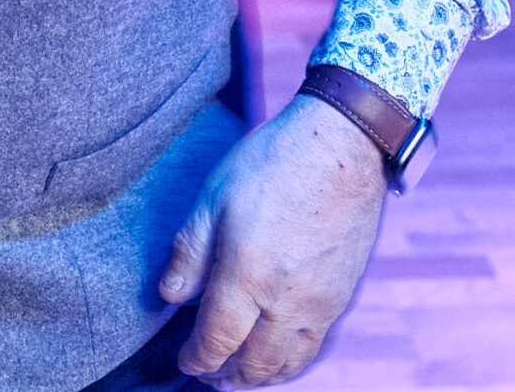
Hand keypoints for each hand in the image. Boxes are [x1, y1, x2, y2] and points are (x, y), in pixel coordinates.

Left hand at [161, 94, 388, 387]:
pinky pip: (316, 346)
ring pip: (290, 363)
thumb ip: (191, 252)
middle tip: (208, 373)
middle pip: (255, 364)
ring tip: (241, 373)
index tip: (186, 362)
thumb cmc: (273, 163)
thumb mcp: (214, 197)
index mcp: (249, 277)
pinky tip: (280, 351)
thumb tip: (170, 296)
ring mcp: (321, 302)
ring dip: (262, 375)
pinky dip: (293, 360)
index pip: (218, 341)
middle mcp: (287, 300)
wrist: (342, 146)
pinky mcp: (343, 295)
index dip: (198, 359)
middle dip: (227, 375)